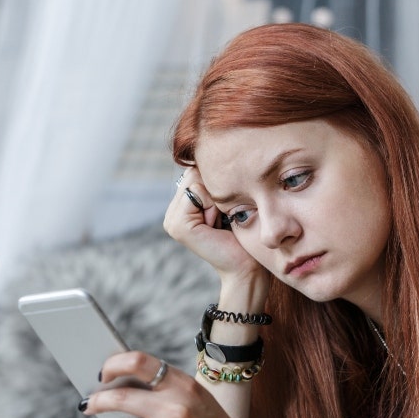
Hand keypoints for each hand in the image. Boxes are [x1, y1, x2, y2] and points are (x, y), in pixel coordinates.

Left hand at [84, 351, 259, 417]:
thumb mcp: (197, 401)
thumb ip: (164, 392)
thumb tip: (115, 390)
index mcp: (183, 385)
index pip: (139, 362)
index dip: (114, 364)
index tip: (102, 373)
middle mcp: (175, 406)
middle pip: (118, 397)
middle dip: (97, 402)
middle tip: (88, 405)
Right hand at [165, 167, 265, 283]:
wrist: (247, 267)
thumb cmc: (244, 234)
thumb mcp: (228, 202)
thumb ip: (214, 182)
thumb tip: (212, 150)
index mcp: (182, 206)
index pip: (196, 170)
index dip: (217, 183)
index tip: (226, 209)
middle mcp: (172, 212)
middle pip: (194, 172)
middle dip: (215, 189)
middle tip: (224, 216)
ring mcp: (171, 220)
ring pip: (195, 180)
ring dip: (216, 197)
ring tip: (221, 220)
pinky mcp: (177, 225)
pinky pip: (196, 192)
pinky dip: (212, 204)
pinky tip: (216, 224)